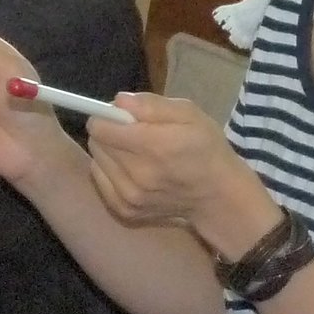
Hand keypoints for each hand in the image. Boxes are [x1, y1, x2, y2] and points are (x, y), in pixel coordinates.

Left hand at [84, 93, 264, 245]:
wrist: (217, 195)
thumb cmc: (205, 148)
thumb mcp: (188, 113)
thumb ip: (151, 105)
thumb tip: (118, 101)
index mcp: (155, 145)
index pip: (102, 127)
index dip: (106, 116)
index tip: (120, 116)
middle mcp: (138, 173)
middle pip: (96, 143)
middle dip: (108, 132)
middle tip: (131, 134)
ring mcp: (130, 197)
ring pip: (96, 161)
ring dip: (109, 153)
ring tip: (134, 153)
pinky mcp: (126, 211)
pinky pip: (100, 182)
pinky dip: (110, 173)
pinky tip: (131, 171)